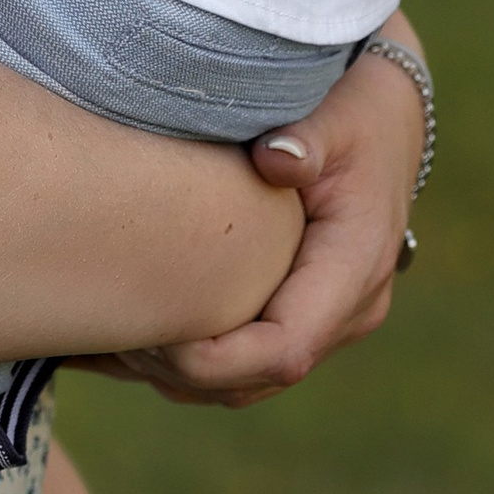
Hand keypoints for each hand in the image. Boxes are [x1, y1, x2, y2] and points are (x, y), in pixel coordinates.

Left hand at [67, 20, 427, 406]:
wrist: (386, 118)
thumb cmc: (351, 111)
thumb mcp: (333, 116)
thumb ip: (306, 139)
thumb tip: (277, 162)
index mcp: (354, 269)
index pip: (286, 349)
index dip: (217, 358)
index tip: (151, 336)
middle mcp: (348, 309)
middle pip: (260, 377)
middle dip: (184, 371)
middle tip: (106, 337)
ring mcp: (329, 319)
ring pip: (251, 382)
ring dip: (183, 374)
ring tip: (109, 337)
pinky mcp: (304, 312)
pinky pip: (248, 364)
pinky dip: (194, 362)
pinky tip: (133, 332)